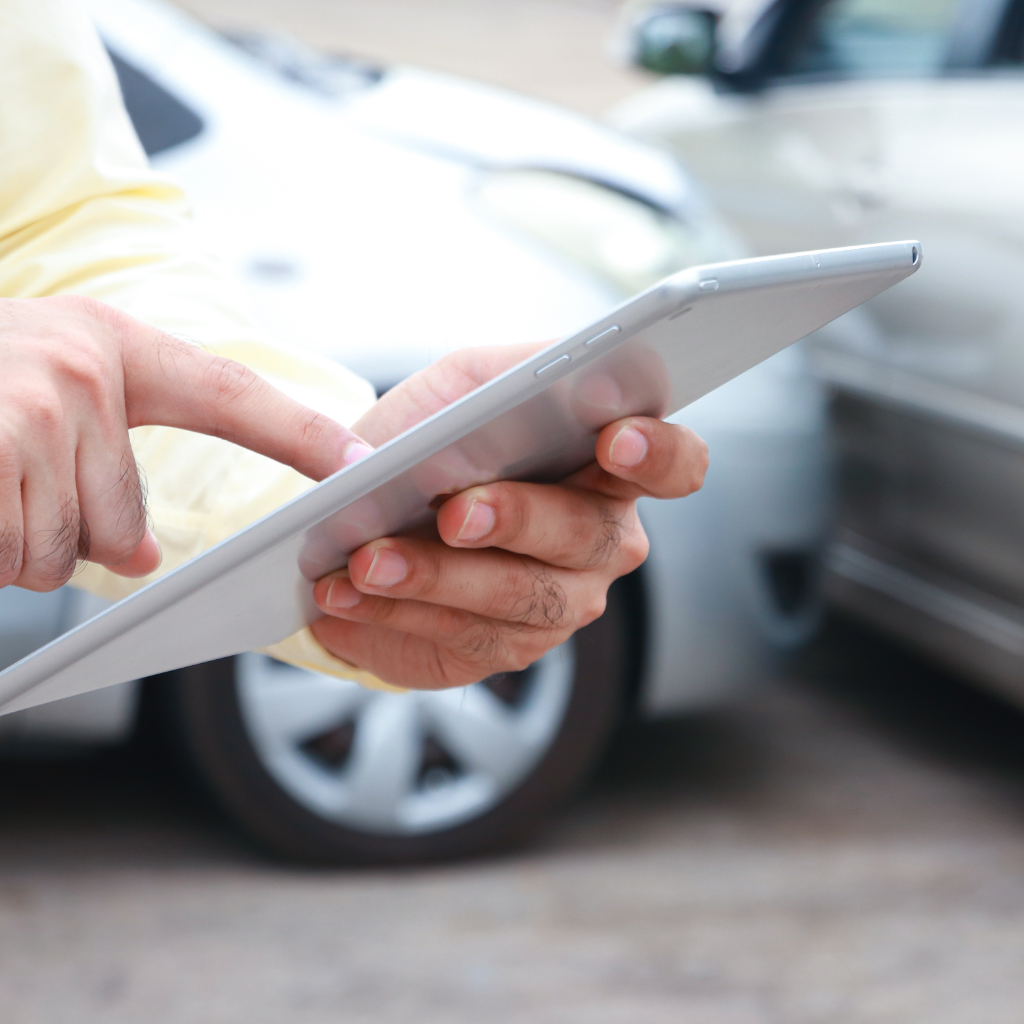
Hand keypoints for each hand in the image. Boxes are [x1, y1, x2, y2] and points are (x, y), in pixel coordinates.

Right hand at [0, 295, 365, 589]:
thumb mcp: (9, 406)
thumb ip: (90, 464)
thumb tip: (139, 550)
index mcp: (96, 342)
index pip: (218, 388)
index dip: (291, 428)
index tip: (356, 457)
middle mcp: (82, 368)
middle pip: (118, 524)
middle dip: (40, 534)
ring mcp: (36, 410)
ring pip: (58, 555)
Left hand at [309, 345, 707, 687]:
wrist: (373, 509)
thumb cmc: (440, 435)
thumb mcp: (466, 383)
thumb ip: (504, 376)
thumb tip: (528, 384)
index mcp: (613, 465)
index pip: (677, 463)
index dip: (659, 453)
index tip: (616, 437)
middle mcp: (605, 539)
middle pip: (587, 535)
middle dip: (517, 519)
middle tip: (453, 513)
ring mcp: (563, 601)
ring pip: (516, 595)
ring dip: (435, 577)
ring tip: (367, 559)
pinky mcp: (508, 647)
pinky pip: (464, 636)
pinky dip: (398, 613)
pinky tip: (347, 593)